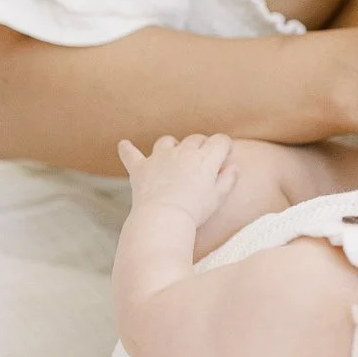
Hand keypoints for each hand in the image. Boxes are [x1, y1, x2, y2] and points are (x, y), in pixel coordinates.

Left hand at [117, 132, 240, 224]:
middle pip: (195, 139)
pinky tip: (124, 145)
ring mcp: (160, 157)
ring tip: (174, 155)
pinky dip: (127, 150)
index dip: (224, 147)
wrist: (164, 217)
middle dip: (201, 146)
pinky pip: (131, 154)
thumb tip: (233, 167)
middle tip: (202, 161)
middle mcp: (183, 151)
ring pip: (167, 141)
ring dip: (172, 146)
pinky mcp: (141, 168)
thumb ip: (228, 179)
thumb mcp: (219, 197)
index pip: (220, 141)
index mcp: (205, 157)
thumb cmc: (195, 211)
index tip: (225, 156)